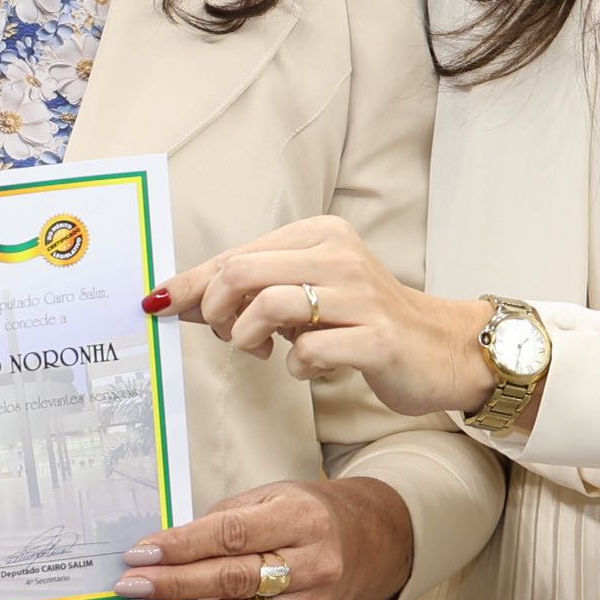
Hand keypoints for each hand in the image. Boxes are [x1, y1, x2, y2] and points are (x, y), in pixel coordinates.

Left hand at [114, 476, 415, 599]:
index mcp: (300, 519)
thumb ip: (220, 519)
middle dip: (172, 586)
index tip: (139, 554)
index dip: (182, 547)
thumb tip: (162, 547)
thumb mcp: (268, 497)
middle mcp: (310, 564)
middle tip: (128, 587)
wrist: (360, 546)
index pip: (231, 536)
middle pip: (231, 581)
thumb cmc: (301, 513)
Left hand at [151, 217, 499, 422]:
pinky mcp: (377, 338)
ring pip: (269, 305)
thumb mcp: (308, 291)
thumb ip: (252, 289)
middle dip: (214, 309)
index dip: (190, 282)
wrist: (441, 347)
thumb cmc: (362, 319)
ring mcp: (360, 296)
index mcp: (320, 234)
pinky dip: (296, 365)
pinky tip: (311, 365)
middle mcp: (339, 255)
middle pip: (242, 272)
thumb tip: (175, 299)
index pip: (236, 254)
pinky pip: (308, 351)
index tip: (158, 304)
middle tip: (224, 334)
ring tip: (262, 350)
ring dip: (248, 337)